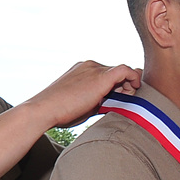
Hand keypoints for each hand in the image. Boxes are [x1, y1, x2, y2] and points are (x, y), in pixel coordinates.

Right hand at [26, 61, 141, 129]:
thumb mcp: (83, 104)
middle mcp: (90, 66)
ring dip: (129, 85)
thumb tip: (112, 108)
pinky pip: (126, 70)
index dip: (119, 86)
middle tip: (127, 101)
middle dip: (125, 86)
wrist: (44, 110)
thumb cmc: (60, 112)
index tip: (120, 100)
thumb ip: (98, 102)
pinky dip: (134, 77)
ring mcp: (95, 69)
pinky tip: (134, 89)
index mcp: (83, 70)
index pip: (108, 74)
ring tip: (128, 99)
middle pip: (117, 72)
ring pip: (122, 72)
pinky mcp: (101, 77)